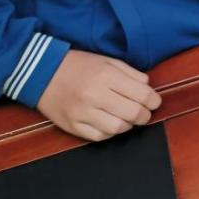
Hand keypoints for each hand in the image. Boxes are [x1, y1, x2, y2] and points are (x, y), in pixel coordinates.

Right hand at [36, 50, 161, 141]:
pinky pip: (99, 137)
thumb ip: (131, 74)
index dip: (154, 101)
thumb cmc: (80, 66)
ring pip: (117, 128)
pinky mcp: (72, 126)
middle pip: (132, 113)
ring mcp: (82, 113)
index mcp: (106, 76)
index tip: (155, 102)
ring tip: (128, 118)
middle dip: (145, 115)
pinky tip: (112, 124)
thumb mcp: (108, 61)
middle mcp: (94, 95)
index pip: (142, 94)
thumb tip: (148, 88)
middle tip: (145, 113)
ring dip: (129, 125)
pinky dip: (111, 133)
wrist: (43, 73)